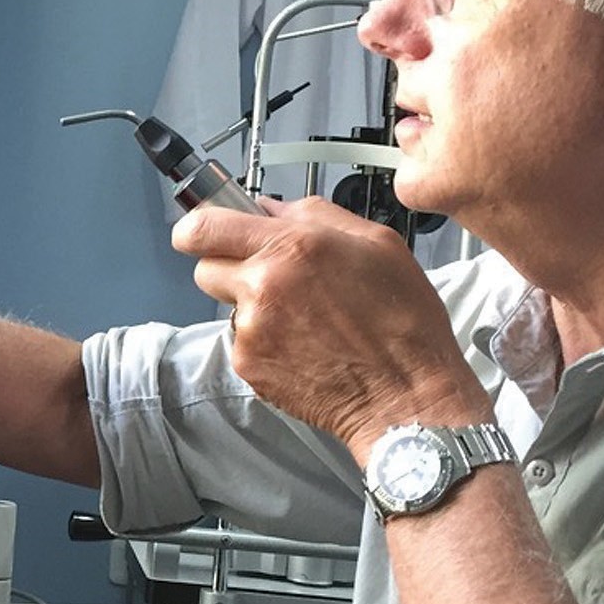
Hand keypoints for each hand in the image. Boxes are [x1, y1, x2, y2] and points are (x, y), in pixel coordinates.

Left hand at [170, 196, 487, 458]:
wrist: (406, 395)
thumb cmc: (402, 322)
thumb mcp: (376, 242)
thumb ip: (315, 214)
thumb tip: (272, 209)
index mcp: (292, 247)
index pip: (202, 227)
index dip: (198, 228)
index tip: (205, 232)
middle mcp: (263, 286)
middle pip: (204, 268)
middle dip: (229, 267)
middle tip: (269, 277)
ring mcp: (253, 330)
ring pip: (228, 307)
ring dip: (252, 307)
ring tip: (303, 318)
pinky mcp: (250, 366)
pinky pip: (242, 342)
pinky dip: (264, 342)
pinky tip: (304, 345)